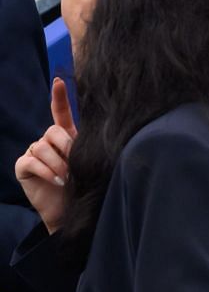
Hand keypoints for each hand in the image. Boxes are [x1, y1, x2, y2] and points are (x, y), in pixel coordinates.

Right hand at [15, 80, 75, 234]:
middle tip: (75, 164)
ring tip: (66, 177)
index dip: (59, 96)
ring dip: (57, 163)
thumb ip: (88, 147)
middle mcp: (47, 141)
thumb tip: (102, 134)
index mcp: (65, 136)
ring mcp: (33, 152)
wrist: (70, 210)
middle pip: (53, 131)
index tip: (59, 81)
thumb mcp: (89, 163)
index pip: (60, 112)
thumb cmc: (83, 185)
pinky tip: (56, 181)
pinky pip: (31, 161)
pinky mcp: (23, 166)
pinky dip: (46, 171)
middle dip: (66, 147)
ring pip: (42, 147)